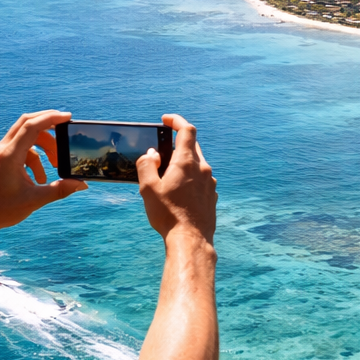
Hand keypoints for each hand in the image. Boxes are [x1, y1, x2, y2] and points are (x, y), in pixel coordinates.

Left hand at [0, 110, 86, 235]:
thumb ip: (59, 190)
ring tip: (54, 165)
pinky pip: (20, 149)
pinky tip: (38, 177)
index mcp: (10, 156)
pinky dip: (34, 157)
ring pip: (25, 137)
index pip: (31, 127)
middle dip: (48, 124)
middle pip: (26, 123)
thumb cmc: (2, 210)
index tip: (67, 117)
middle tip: (65, 129)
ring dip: (43, 146)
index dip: (50, 118)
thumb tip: (81, 185)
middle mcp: (2, 150)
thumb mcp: (34, 200)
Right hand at [138, 114, 216, 242]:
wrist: (191, 239)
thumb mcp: (148, 188)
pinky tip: (179, 193)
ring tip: (167, 178)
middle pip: (192, 146)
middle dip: (177, 144)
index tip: (166, 120)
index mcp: (186, 162)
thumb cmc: (168, 214)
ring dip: (183, 164)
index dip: (176, 121)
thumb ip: (147, 165)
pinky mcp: (212, 195)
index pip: (186, 130)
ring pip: (197, 164)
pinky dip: (190, 178)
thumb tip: (151, 154)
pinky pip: (201, 179)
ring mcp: (210, 182)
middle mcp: (203, 168)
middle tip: (161, 153)